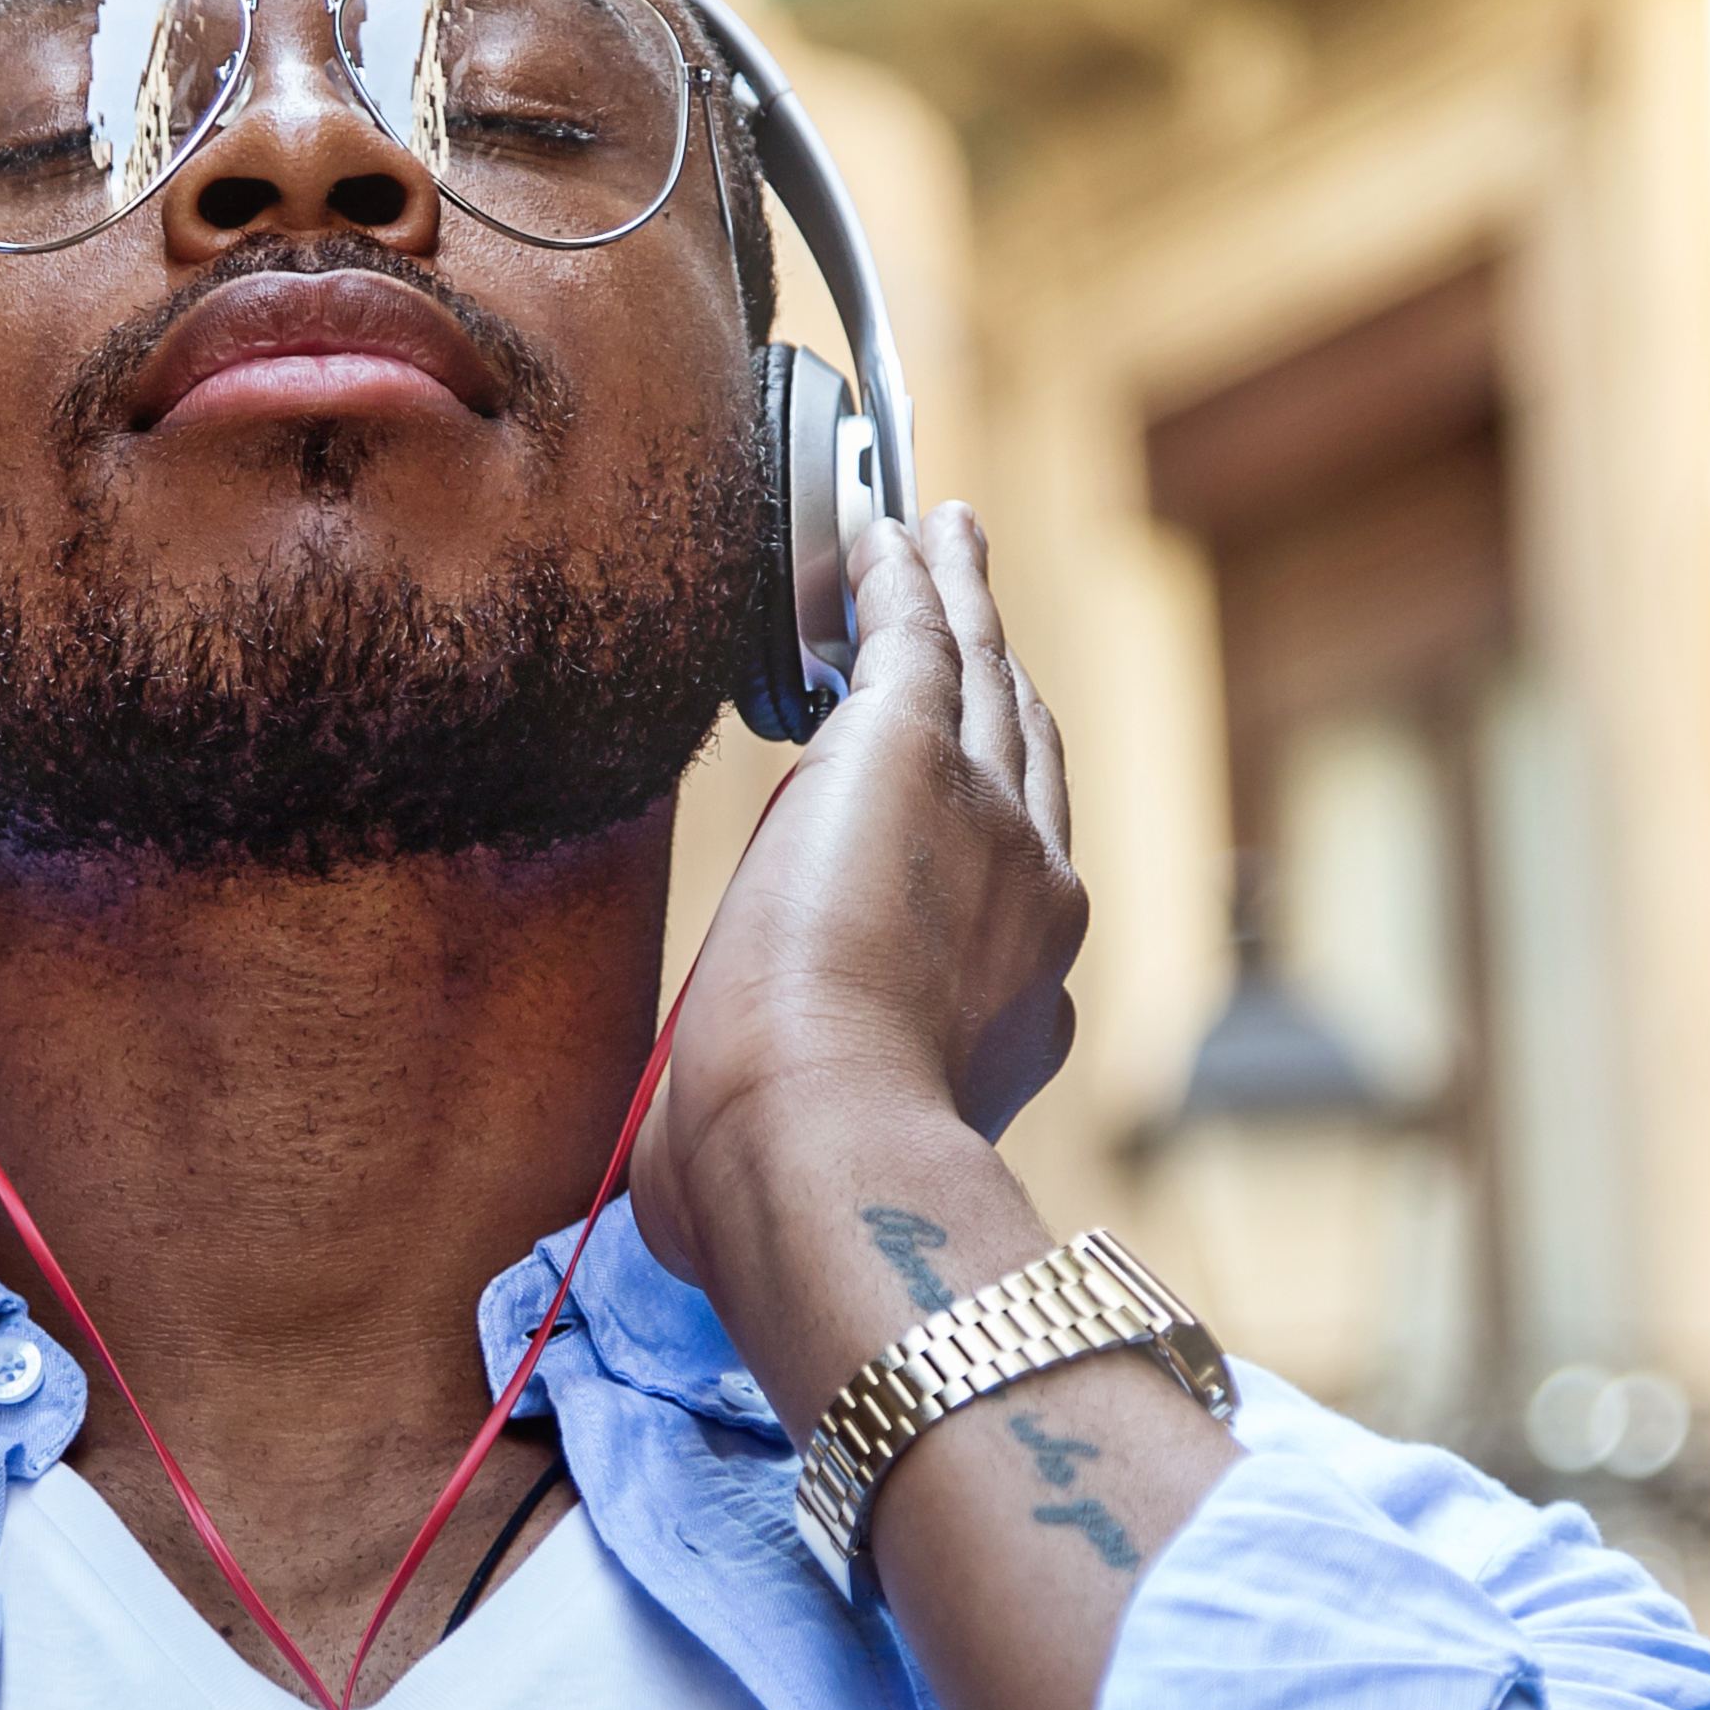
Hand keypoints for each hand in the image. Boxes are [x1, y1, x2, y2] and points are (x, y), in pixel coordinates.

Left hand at [631, 504, 1080, 1286]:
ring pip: (987, 680)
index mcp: (1010, 1011)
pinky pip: (924, 634)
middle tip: (983, 629)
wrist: (826, 1141)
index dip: (986, 840)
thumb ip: (759, 1137)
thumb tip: (677, 1180)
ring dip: (966, 604)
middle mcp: (1031, 903)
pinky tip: (898, 526)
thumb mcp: (794, 1153)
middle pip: (1027, 762)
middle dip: (1007, 692)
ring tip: (950, 542)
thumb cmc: (789, 1183)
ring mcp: (988, 819)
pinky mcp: (915, 751)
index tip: (960, 814)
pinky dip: (914, 576)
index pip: (1008, 899)